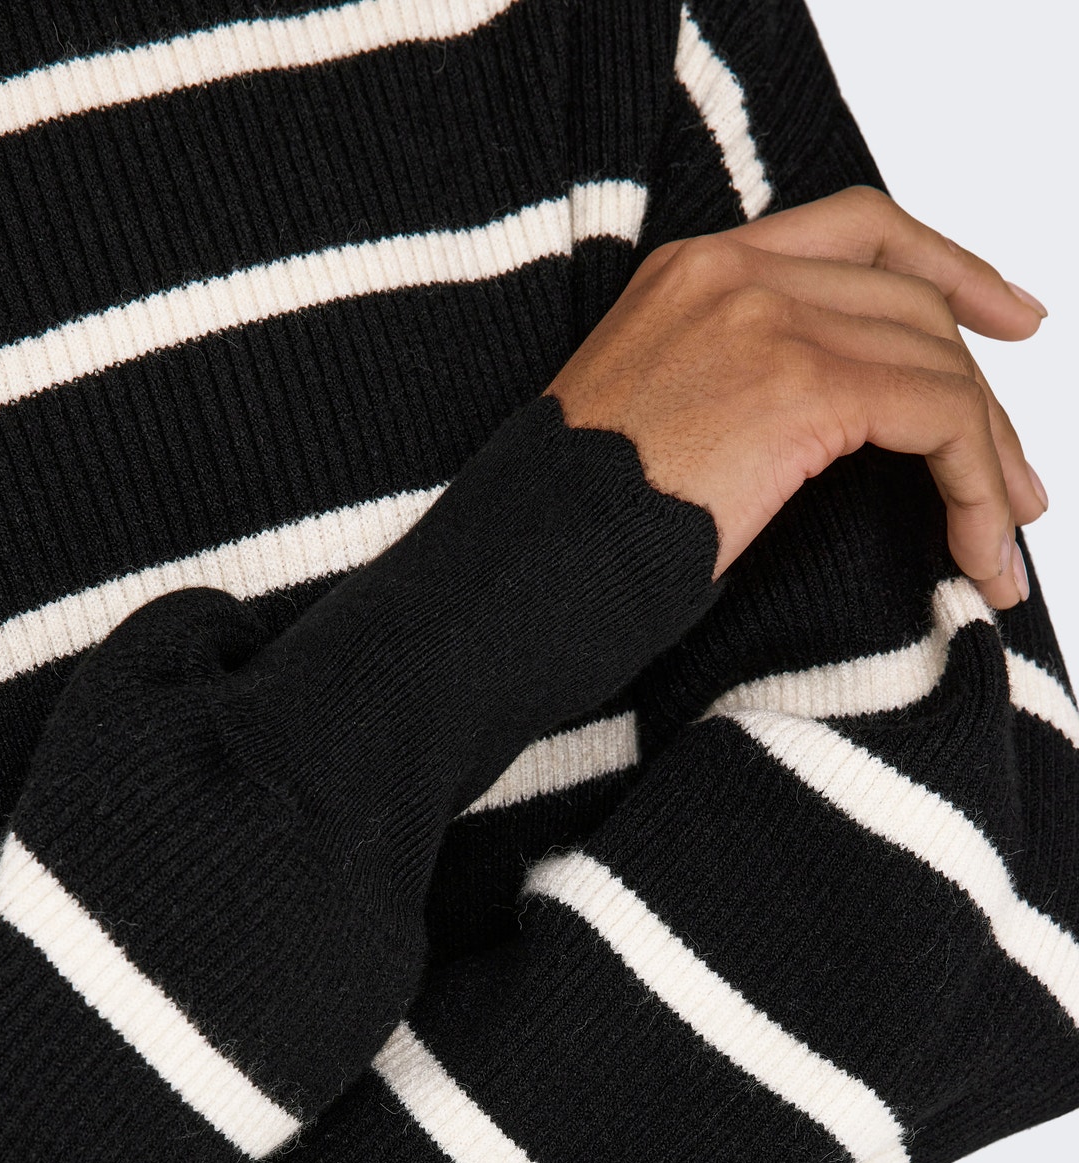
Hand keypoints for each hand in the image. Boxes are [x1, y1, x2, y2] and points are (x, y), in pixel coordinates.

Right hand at [546, 185, 1047, 608]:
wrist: (512, 572)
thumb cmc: (563, 532)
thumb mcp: (648, 423)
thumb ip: (733, 383)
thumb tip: (834, 422)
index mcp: (689, 271)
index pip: (858, 229)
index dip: (949, 267)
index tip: (1007, 320)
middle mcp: (731, 273)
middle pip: (911, 299)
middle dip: (981, 391)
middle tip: (1011, 481)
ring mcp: (763, 320)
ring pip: (937, 360)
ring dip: (987, 455)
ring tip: (999, 537)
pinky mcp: (797, 388)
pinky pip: (937, 415)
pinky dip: (976, 481)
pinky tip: (977, 548)